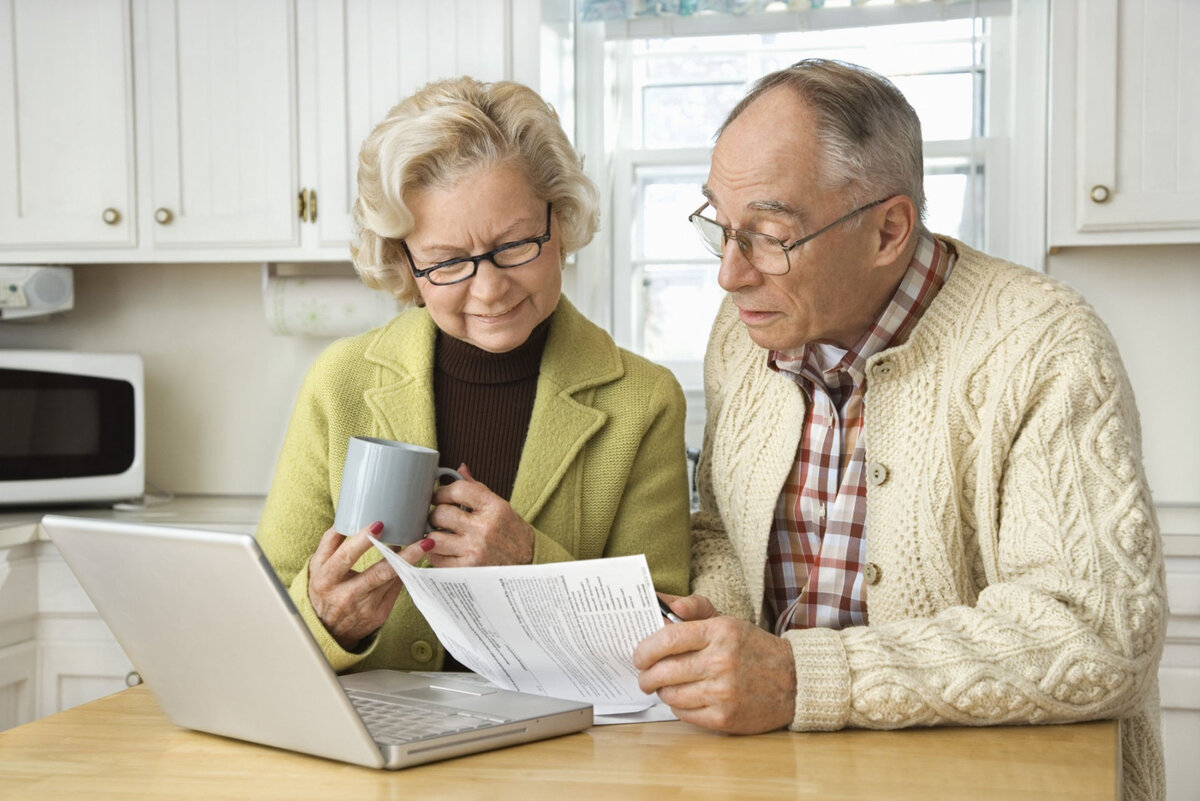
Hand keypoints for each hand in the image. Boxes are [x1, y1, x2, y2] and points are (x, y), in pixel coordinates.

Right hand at [307, 522, 426, 650]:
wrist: (328, 629)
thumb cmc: (324, 590)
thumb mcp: (317, 567)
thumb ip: (330, 542)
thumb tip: (347, 517)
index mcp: (327, 579)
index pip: (345, 557)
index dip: (362, 542)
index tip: (379, 524)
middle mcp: (346, 594)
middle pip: (378, 573)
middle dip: (402, 556)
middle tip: (421, 540)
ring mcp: (365, 607)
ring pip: (392, 580)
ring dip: (410, 562)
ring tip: (425, 545)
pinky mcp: (379, 614)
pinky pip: (395, 589)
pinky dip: (404, 573)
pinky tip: (414, 561)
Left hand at [424, 464, 534, 565]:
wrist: (530, 564)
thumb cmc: (513, 534)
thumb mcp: (501, 506)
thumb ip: (478, 489)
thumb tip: (460, 469)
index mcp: (494, 507)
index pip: (458, 489)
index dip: (441, 491)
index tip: (439, 496)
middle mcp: (484, 528)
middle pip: (441, 513)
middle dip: (434, 513)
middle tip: (437, 517)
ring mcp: (475, 550)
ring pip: (434, 537)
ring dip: (431, 534)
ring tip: (437, 533)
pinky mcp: (467, 569)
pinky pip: (436, 559)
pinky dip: (434, 554)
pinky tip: (442, 550)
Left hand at [634, 594, 796, 733]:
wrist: (794, 681)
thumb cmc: (752, 649)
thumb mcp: (728, 621)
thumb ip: (695, 609)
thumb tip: (664, 605)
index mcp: (720, 632)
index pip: (668, 639)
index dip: (645, 649)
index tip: (638, 655)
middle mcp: (721, 661)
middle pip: (664, 671)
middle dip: (646, 676)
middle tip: (644, 676)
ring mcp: (723, 692)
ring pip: (670, 695)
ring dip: (662, 692)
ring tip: (665, 687)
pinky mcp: (725, 718)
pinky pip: (684, 714)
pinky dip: (678, 707)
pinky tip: (685, 699)